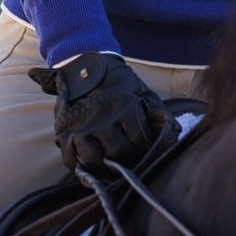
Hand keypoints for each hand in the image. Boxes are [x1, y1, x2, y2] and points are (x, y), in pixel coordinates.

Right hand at [31, 50, 172, 174]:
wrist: (83, 66)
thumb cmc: (118, 83)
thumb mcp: (141, 91)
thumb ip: (156, 112)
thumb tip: (171, 130)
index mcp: (123, 105)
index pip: (139, 140)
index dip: (145, 151)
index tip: (146, 154)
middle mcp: (101, 116)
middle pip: (117, 153)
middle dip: (127, 163)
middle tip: (131, 166)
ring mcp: (81, 125)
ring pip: (94, 160)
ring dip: (104, 169)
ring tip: (112, 169)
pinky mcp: (64, 131)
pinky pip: (70, 159)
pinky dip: (80, 167)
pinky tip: (91, 166)